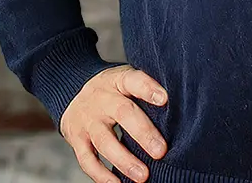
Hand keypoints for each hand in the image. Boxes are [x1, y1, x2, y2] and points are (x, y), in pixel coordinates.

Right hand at [59, 64, 168, 181]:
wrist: (74, 90)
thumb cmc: (113, 88)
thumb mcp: (127, 78)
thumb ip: (146, 90)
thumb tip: (177, 108)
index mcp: (118, 80)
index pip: (134, 80)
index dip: (148, 88)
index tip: (165, 99)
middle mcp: (101, 99)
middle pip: (122, 113)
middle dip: (143, 133)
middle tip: (161, 151)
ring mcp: (87, 120)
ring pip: (104, 141)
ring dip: (124, 161)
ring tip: (143, 176)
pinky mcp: (76, 139)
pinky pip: (87, 160)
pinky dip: (101, 175)